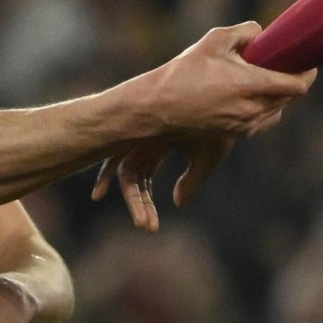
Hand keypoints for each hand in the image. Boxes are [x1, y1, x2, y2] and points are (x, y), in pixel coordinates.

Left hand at [89, 135, 234, 230]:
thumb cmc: (218, 122)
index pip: (143, 174)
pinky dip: (106, 171)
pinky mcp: (139, 126)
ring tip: (143, 224)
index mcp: (161, 141)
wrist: (222, 94)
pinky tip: (100, 193)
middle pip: (132, 175)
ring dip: (132, 199)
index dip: (142, 199)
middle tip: (148, 228)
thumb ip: (192, 181)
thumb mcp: (207, 157)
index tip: (149, 225)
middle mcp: (147, 136)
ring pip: (126, 169)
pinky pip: (117, 151)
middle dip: (138, 203)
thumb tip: (177, 205)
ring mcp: (141, 130)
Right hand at [135, 23, 314, 139]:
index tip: (306, 60)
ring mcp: (246, 125)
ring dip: (276, 95)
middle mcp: (253, 109)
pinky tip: (247, 94)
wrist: (158, 109)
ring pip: (278, 110)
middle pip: (290, 97)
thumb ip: (244, 31)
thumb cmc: (184, 72)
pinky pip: (262, 120)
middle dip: (290, 80)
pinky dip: (263, 107)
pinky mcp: (236, 134)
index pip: (299, 85)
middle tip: (280, 63)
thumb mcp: (214, 40)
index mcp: (252, 85)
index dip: (308, 72)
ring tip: (260, 78)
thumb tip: (261, 33)